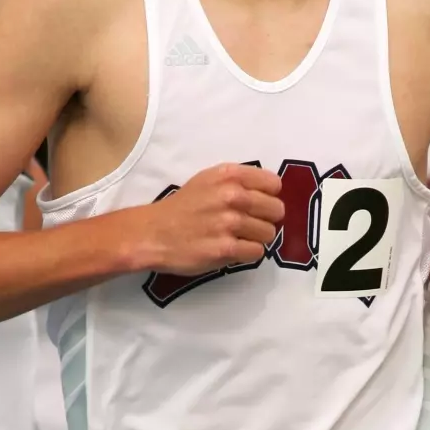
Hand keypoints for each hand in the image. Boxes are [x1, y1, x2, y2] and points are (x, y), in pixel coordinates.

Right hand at [144, 164, 283, 275]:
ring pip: (269, 233)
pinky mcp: (226, 247)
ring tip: (238, 238)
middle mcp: (232, 195)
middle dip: (266, 219)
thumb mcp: (207, 180)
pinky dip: (248, 254)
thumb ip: (237, 182)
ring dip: (257, 238)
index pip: (274, 184)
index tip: (257, 205)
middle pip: (276, 210)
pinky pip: (257, 252)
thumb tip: (268, 193)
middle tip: (249, 226)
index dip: (269, 197)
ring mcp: (229, 222)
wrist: (153, 233)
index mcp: (229, 175)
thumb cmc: (182, 207)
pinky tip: (233, 250)